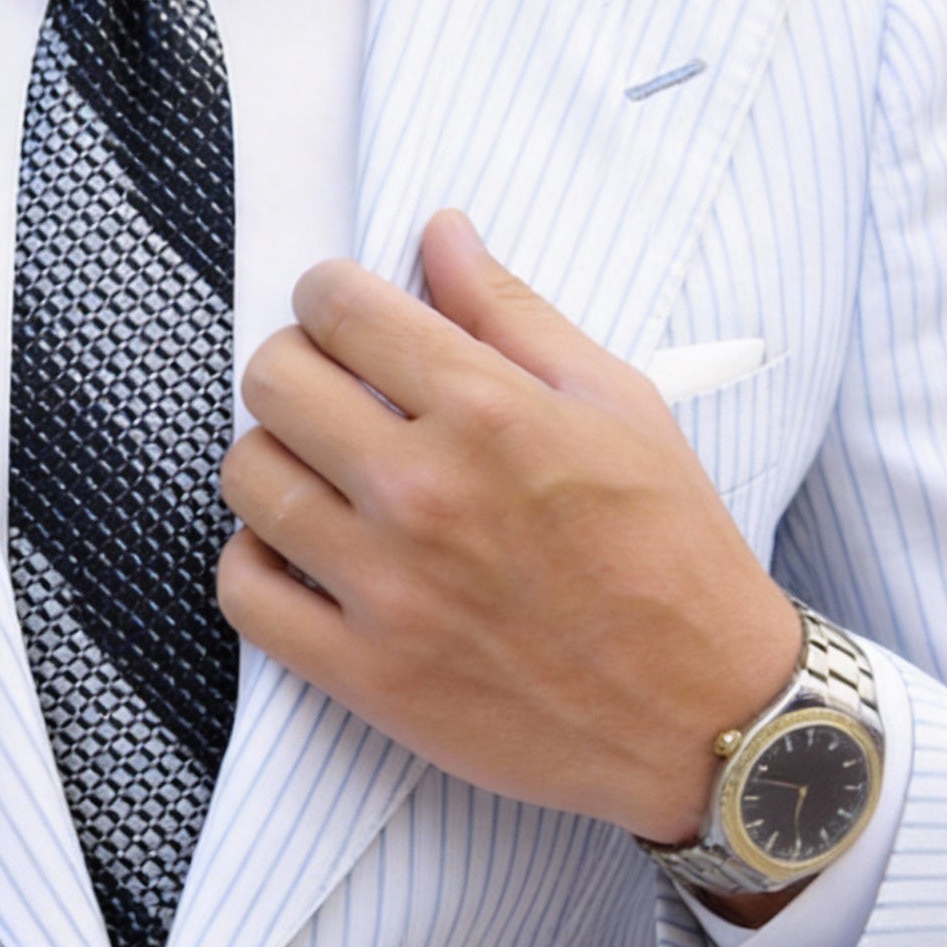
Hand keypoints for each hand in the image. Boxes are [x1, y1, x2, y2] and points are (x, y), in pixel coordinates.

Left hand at [218, 210, 800, 846]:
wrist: (704, 713)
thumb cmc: (671, 554)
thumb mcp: (618, 405)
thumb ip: (513, 313)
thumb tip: (440, 233)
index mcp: (488, 413)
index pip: (339, 308)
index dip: (327, 295)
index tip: (341, 314)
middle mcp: (423, 492)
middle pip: (272, 381)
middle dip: (292, 366)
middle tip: (329, 391)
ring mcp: (385, 587)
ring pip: (246, 477)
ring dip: (271, 459)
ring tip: (319, 474)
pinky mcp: (363, 672)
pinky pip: (243, 591)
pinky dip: (254, 561)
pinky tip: (300, 552)